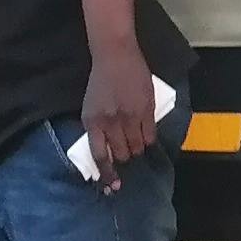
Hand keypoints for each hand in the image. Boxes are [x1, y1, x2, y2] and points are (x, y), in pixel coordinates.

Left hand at [79, 50, 156, 187]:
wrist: (115, 55)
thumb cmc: (101, 81)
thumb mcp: (90, 107)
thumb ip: (97, 129)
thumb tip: (107, 153)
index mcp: (93, 122)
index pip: (100, 156)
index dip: (108, 174)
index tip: (114, 185)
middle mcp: (110, 122)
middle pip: (121, 154)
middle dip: (124, 157)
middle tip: (126, 151)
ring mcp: (129, 116)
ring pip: (137, 147)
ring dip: (136, 149)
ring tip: (135, 141)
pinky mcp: (146, 109)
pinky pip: (150, 135)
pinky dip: (148, 140)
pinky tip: (145, 135)